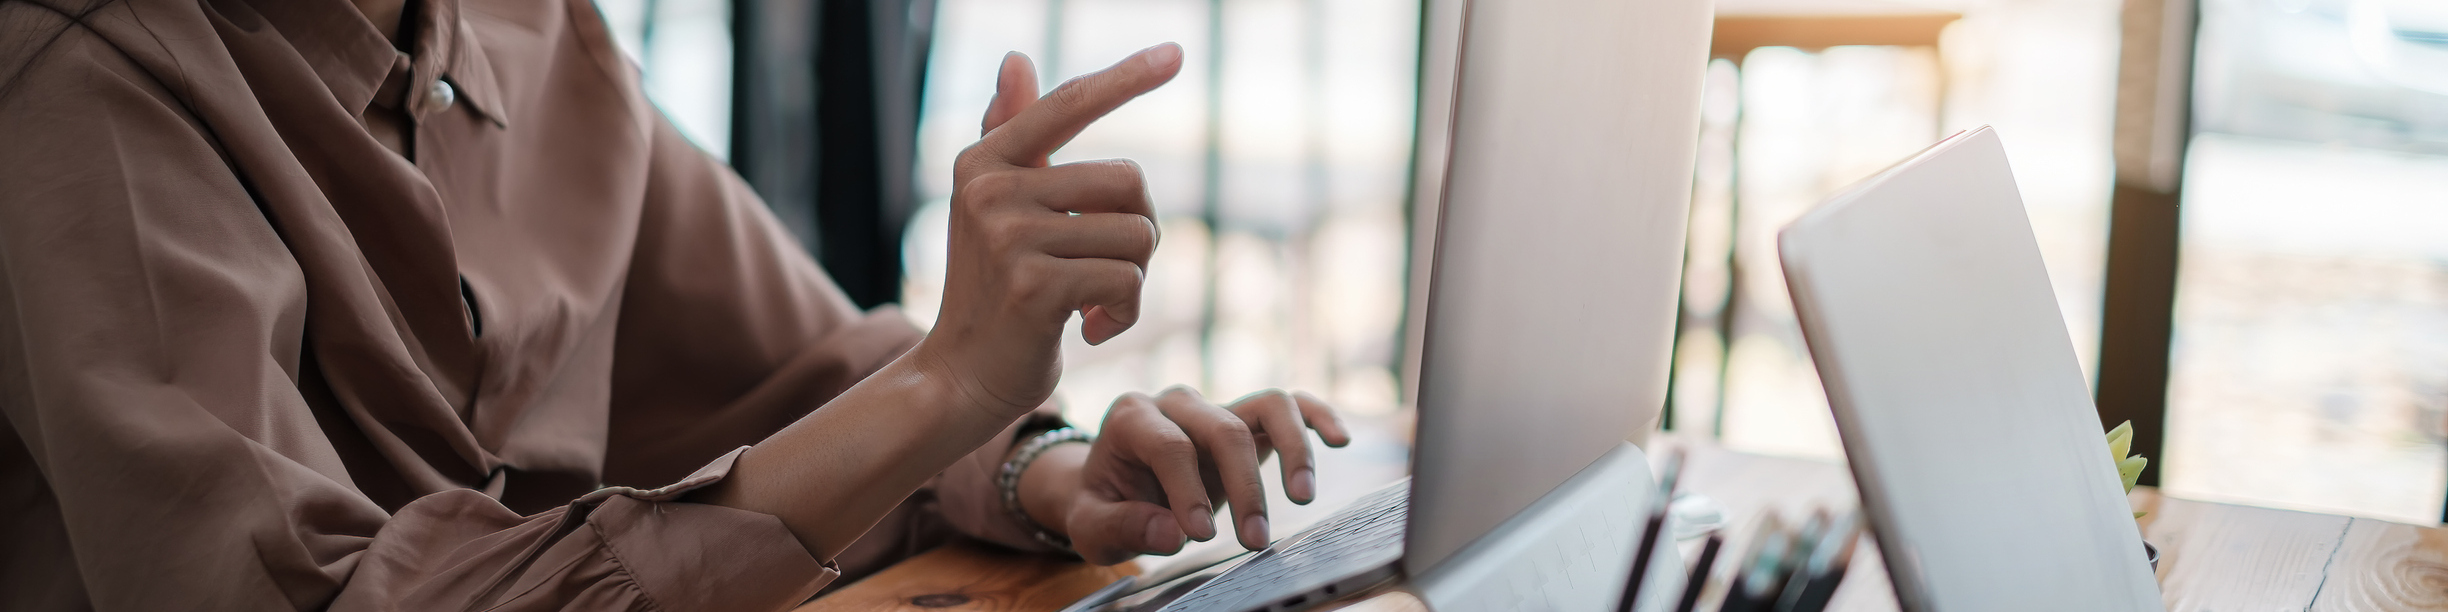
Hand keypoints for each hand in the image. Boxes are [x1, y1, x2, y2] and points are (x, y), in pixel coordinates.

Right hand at [912, 45, 1181, 420]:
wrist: (961, 377)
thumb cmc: (993, 293)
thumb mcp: (998, 209)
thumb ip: (1012, 134)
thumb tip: (1016, 59)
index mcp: (985, 161)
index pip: (1069, 104)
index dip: (1126, 78)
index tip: (1176, 52)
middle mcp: (991, 187)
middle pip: (1128, 181)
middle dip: (1137, 231)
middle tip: (1105, 270)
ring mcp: (1010, 235)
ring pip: (1137, 235)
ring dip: (1133, 280)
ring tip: (1092, 303)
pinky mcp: (1035, 284)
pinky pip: (1127, 280)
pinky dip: (1124, 313)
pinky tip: (1089, 329)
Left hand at [1026, 387, 1351, 563]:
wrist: (1110, 490)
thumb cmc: (1101, 506)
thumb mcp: (1091, 525)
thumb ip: (1123, 526)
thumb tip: (1172, 533)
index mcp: (1131, 417)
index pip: (1169, 446)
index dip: (1187, 490)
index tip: (1201, 535)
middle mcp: (1176, 402)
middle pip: (1224, 428)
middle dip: (1244, 487)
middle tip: (1254, 541)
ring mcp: (1214, 406)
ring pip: (1267, 404)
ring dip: (1292, 449)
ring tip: (1303, 497)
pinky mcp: (1244, 419)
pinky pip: (1288, 405)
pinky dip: (1316, 417)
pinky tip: (1339, 440)